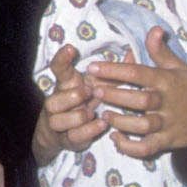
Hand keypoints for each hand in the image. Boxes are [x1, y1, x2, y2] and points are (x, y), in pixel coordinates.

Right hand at [33, 43, 108, 160]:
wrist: (60, 131)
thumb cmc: (83, 101)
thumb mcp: (96, 84)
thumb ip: (111, 72)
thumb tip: (133, 53)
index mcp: (64, 85)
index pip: (57, 69)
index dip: (62, 58)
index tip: (71, 48)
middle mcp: (55, 103)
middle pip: (53, 100)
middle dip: (72, 96)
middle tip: (89, 93)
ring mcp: (57, 122)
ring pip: (58, 120)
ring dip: (78, 116)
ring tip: (93, 112)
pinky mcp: (66, 139)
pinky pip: (73, 136)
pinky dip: (88, 130)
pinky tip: (102, 124)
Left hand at [87, 27, 186, 158]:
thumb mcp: (178, 67)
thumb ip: (160, 51)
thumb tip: (153, 28)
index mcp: (166, 81)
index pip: (138, 73)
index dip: (114, 70)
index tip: (93, 67)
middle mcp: (167, 103)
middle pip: (140, 101)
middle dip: (116, 96)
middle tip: (96, 91)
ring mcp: (167, 125)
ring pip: (142, 126)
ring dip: (121, 122)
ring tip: (104, 114)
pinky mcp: (167, 143)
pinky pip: (146, 148)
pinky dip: (130, 147)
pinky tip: (116, 138)